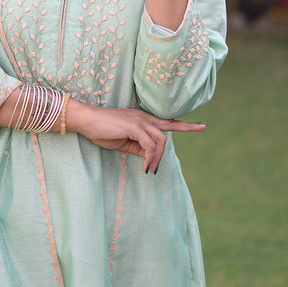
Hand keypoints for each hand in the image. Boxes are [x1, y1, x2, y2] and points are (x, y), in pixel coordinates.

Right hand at [71, 101, 204, 172]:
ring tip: (148, 169)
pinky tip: (144, 167)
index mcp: (143, 119)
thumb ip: (138, 147)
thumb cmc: (102, 130)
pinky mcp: (134, 127)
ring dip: (157, 158)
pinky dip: (149, 158)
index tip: (201, 126)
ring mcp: (140, 121)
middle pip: (169, 129)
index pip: (167, 122)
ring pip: (160, 140)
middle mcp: (144, 117)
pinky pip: (149, 145)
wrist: (86, 120)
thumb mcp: (123, 142)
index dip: (184, 124)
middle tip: (175, 152)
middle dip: (176, 140)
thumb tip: (149, 157)